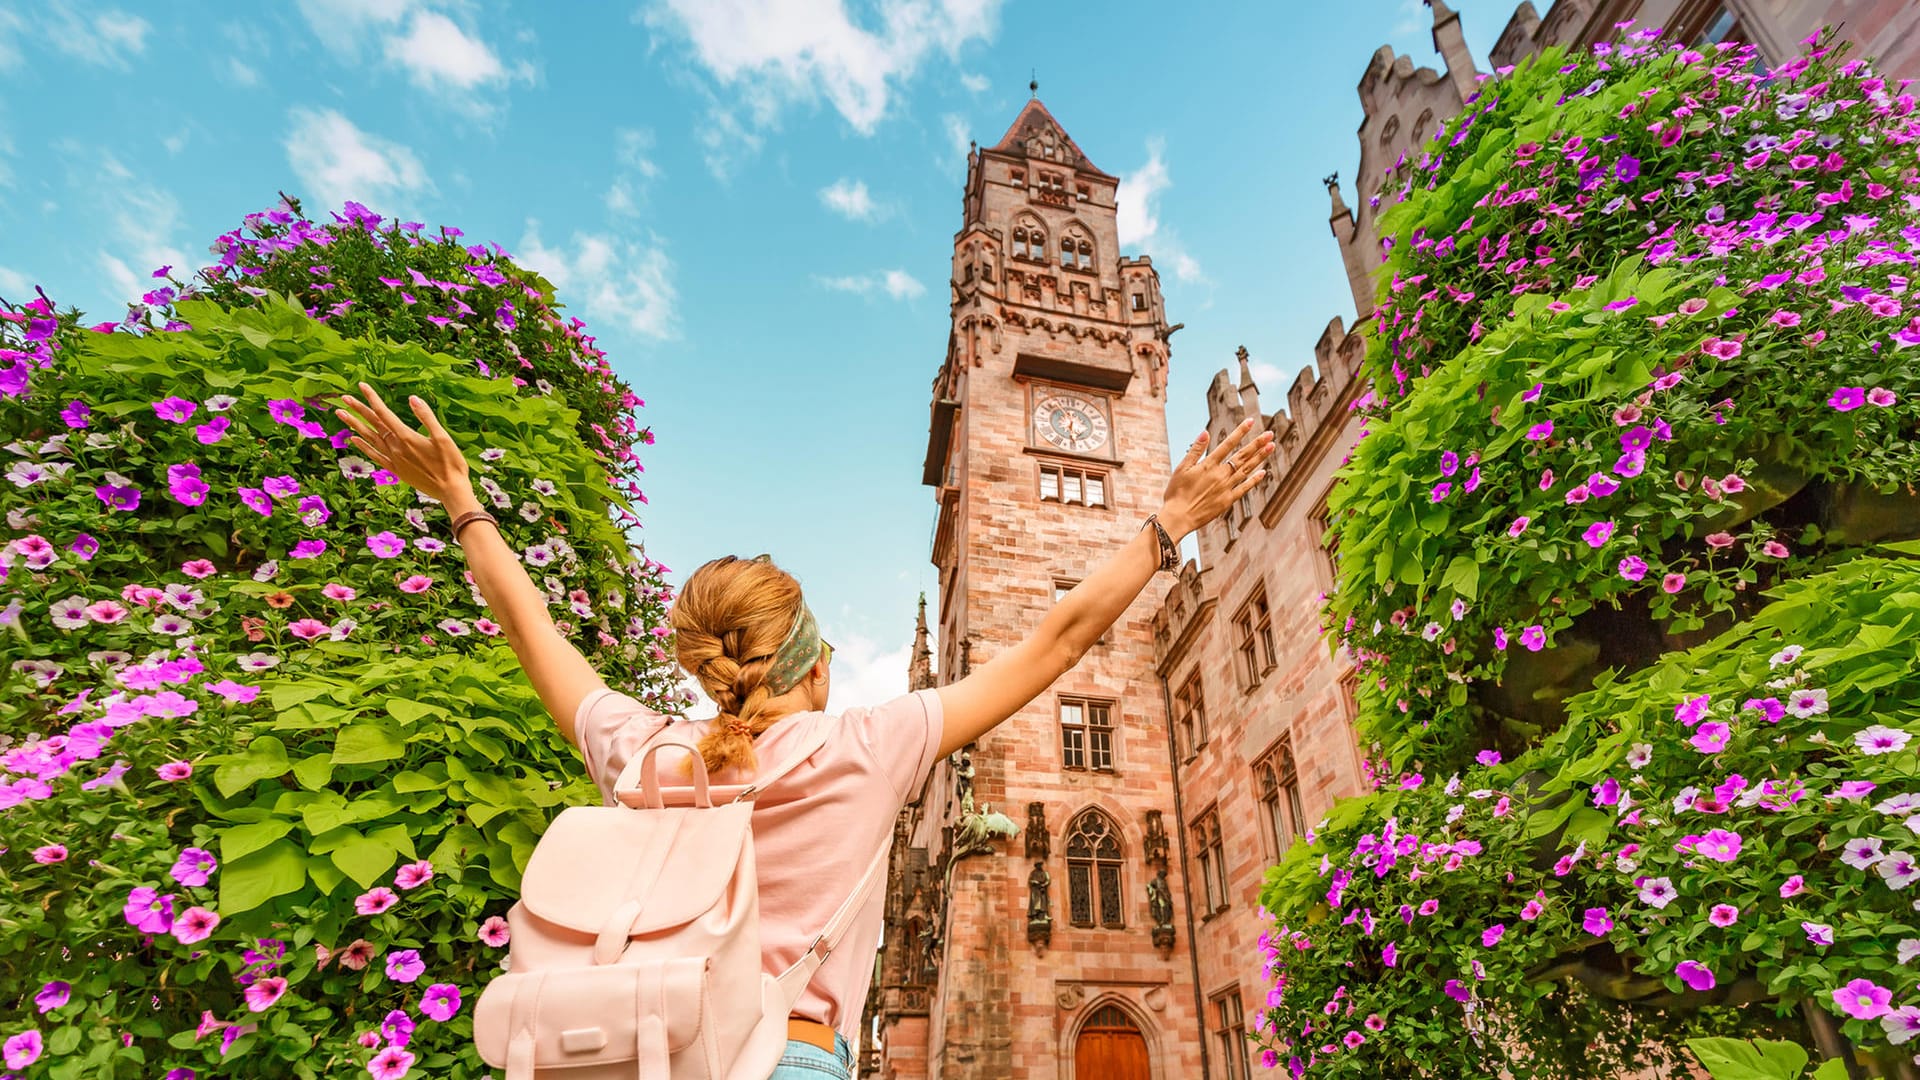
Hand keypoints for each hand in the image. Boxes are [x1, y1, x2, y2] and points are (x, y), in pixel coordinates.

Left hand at [333, 383, 474, 507]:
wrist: (451, 491)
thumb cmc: (451, 464)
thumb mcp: (443, 437)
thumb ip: (426, 417)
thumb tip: (412, 398)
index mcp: (407, 437)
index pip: (385, 413)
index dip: (372, 398)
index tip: (362, 385)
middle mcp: (397, 448)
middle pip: (374, 424)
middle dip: (359, 409)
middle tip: (345, 397)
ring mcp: (394, 460)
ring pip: (370, 438)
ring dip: (355, 425)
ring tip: (342, 414)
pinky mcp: (396, 470)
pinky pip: (375, 455)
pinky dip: (364, 446)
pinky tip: (354, 439)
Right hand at [1158, 418, 1275, 537]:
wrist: (1178, 517)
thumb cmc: (1176, 492)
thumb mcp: (1182, 468)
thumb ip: (1195, 450)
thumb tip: (1205, 432)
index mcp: (1208, 465)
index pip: (1227, 443)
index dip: (1240, 432)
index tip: (1250, 421)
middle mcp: (1220, 474)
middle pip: (1242, 456)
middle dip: (1257, 443)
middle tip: (1270, 434)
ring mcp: (1226, 488)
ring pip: (1247, 469)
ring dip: (1260, 458)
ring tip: (1271, 447)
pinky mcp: (1228, 500)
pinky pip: (1244, 488)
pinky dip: (1254, 480)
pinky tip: (1263, 472)